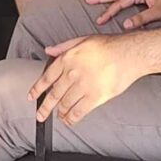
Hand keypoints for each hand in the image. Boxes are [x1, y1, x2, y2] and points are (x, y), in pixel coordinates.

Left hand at [31, 34, 150, 124]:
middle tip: (41, 115)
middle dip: (45, 107)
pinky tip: (69, 120)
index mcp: (67, 59)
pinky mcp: (95, 97)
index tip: (31, 96)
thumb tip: (48, 51)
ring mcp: (83, 86)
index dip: (37, 89)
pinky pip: (78, 112)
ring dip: (60, 113)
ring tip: (59, 116)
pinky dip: (71, 119)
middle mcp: (72, 73)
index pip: (46, 77)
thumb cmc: (109, 46)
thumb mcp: (83, 40)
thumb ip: (64, 47)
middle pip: (54, 95)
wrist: (129, 54)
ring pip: (65, 105)